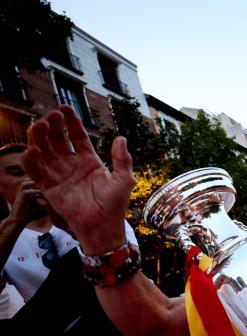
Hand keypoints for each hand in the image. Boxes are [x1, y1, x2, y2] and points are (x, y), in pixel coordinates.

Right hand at [8, 179, 47, 224]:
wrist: (19, 222)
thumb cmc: (30, 215)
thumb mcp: (42, 208)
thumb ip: (48, 203)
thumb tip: (59, 201)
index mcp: (27, 192)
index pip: (32, 181)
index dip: (40, 180)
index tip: (50, 180)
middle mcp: (23, 192)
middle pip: (28, 180)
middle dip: (37, 179)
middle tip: (48, 180)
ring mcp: (20, 195)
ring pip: (25, 183)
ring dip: (34, 183)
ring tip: (44, 186)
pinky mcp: (19, 200)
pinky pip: (25, 192)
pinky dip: (33, 191)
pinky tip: (40, 193)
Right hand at [23, 106, 134, 253]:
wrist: (103, 226)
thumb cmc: (115, 205)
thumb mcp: (124, 179)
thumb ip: (122, 159)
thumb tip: (121, 138)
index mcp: (89, 161)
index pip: (78, 136)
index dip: (71, 122)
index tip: (64, 108)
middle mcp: (72, 165)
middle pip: (58, 140)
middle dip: (53, 126)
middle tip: (51, 115)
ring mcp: (59, 175)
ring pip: (44, 151)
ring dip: (40, 137)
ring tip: (40, 125)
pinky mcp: (49, 188)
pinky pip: (36, 171)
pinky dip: (31, 160)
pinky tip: (32, 149)